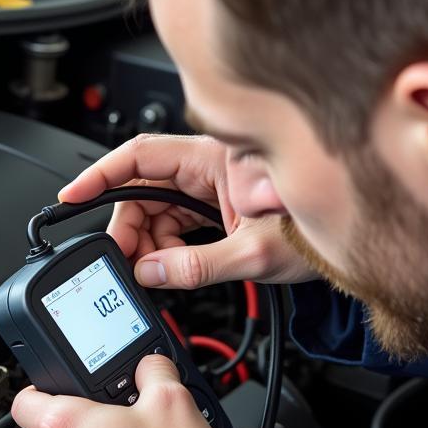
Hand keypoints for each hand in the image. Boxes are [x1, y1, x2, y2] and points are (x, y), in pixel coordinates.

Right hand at [58, 133, 318, 287]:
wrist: (355, 241)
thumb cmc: (319, 231)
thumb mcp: (255, 254)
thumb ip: (198, 266)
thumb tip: (151, 272)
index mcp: (213, 158)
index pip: (139, 156)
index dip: (100, 175)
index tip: (73, 197)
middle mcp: (209, 165)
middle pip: (142, 187)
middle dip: (128, 225)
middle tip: (124, 260)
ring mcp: (212, 184)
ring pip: (157, 206)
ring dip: (148, 239)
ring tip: (157, 269)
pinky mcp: (218, 203)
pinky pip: (176, 219)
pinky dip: (168, 244)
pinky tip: (174, 263)